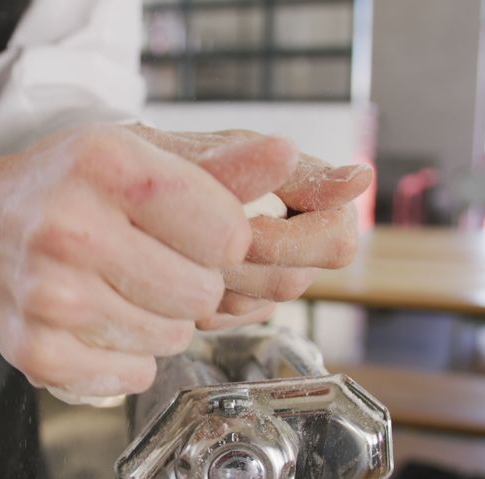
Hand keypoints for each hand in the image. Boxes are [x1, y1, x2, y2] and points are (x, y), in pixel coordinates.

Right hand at [0, 125, 294, 396]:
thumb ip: (216, 167)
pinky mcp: (38, 350)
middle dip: (192, 283)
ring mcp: (51, 295)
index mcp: (105, 165)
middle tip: (153, 266)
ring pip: (172, 337)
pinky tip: (101, 322)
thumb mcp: (130, 155)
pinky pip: (135, 373)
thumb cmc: (59, 190)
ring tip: (121, 291)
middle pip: (202, 291)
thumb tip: (289, 156)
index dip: (223, 241)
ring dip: (162, 321)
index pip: (225, 230)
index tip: (200, 235)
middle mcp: (73, 228)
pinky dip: (130, 356)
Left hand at [128, 124, 372, 329]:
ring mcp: (268, 271)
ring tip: (176, 250)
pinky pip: (224, 319)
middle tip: (191, 242)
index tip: (243, 229)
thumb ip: (285, 169)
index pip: (337, 243)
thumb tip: (362, 178)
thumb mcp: (218, 153)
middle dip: (237, 265)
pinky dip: (193, 300)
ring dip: (211, 283)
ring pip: (255, 305)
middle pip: (291, 281)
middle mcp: (298, 238)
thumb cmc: (171, 160)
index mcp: (311, 195)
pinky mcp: (237, 299)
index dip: (288, 243)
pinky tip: (172, 270)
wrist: (122, 186)